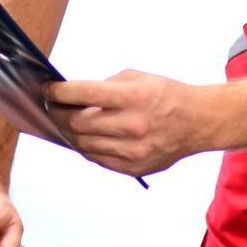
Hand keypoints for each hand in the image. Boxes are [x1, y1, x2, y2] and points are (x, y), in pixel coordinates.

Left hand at [45, 70, 210, 176]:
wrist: (198, 122)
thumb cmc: (166, 96)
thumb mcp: (136, 78)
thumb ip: (104, 86)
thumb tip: (72, 96)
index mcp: (133, 97)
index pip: (81, 94)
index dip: (58, 92)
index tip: (48, 90)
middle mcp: (132, 125)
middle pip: (76, 123)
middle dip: (57, 113)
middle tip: (52, 106)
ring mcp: (133, 150)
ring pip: (82, 144)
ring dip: (68, 132)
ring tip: (65, 121)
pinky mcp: (134, 168)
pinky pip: (97, 159)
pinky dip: (85, 147)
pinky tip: (83, 136)